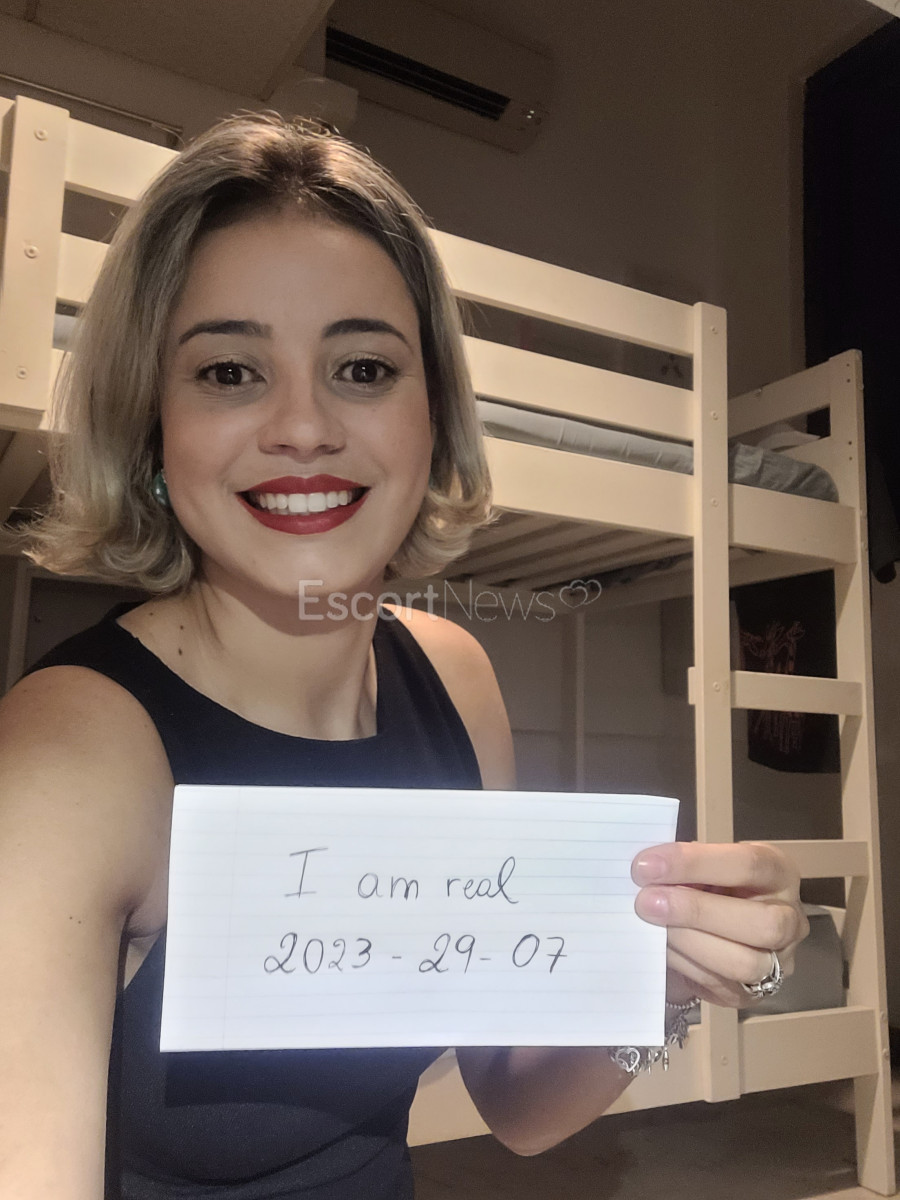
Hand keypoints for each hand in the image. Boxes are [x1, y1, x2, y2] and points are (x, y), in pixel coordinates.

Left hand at [631, 842, 808, 1007]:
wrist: (717, 924)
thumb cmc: (711, 882)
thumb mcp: (706, 863)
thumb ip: (686, 866)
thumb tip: (647, 870)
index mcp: (779, 871)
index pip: (748, 864)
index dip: (695, 863)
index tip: (647, 865)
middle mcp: (789, 917)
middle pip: (760, 922)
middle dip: (696, 911)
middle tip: (646, 901)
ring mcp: (779, 961)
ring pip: (744, 962)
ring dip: (688, 942)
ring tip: (651, 924)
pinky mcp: (755, 992)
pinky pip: (722, 985)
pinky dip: (684, 963)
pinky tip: (660, 946)